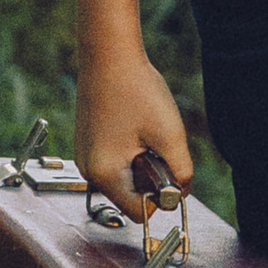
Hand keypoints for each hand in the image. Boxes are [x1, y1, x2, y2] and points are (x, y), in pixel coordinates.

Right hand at [75, 49, 194, 219]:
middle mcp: (88, 169)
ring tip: (145, 132)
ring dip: (142, 165)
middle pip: (130, 196)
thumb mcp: (170, 134)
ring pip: (124, 178)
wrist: (109, 54)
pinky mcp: (88, 143)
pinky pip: (115, 162)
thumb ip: (181, 171)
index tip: (172, 173)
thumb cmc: (135, 89)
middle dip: (151, 179)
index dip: (162, 199)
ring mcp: (85, 156)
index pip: (138, 212)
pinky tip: (134, 127)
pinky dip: (130, 152)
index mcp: (104, 172)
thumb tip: (183, 193)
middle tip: (158, 145)